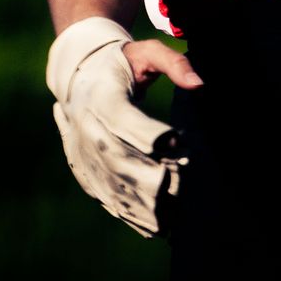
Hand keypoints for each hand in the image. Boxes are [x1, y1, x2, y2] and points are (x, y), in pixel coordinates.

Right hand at [45, 17, 205, 237]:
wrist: (80, 76)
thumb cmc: (123, 63)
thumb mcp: (147, 52)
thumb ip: (175, 64)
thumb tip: (200, 84)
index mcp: (103, 99)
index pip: (124, 120)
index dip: (149, 135)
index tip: (177, 143)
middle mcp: (89, 128)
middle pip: (118, 158)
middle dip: (148, 178)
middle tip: (180, 189)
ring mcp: (84, 152)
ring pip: (111, 183)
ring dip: (140, 204)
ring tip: (172, 220)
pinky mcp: (84, 169)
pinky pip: (104, 193)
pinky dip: (127, 212)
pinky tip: (152, 228)